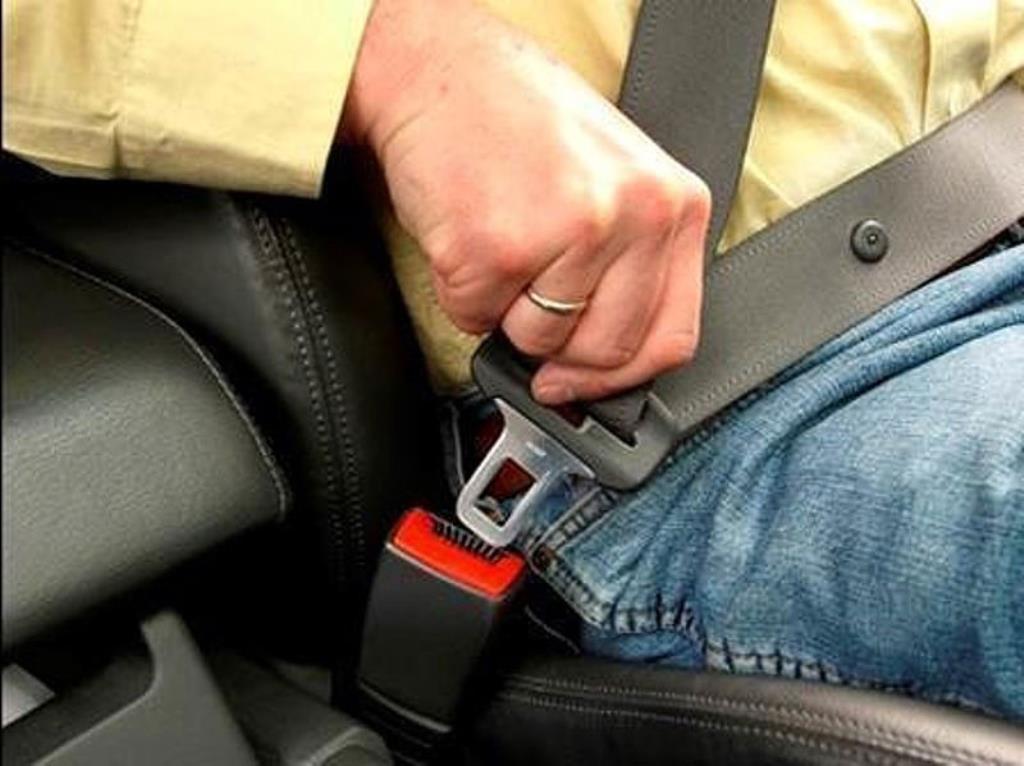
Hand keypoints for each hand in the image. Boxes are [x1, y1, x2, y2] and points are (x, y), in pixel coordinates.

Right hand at [342, 0, 709, 403]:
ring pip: (538, 340)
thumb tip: (604, 359)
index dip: (622, 376)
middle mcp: (631, 216)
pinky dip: (458, 291)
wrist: (436, 68)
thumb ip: (627, 262)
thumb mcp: (610, 178)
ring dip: (504, 309)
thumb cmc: (516, 116)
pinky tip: (465, 233)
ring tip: (498, 240)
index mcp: (673, 202)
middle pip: (604, 350)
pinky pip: (474, 318)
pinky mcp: (497, 248)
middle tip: (527, 301)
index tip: (586, 382)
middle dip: (558, 345)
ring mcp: (567, 232)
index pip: (672, 335)